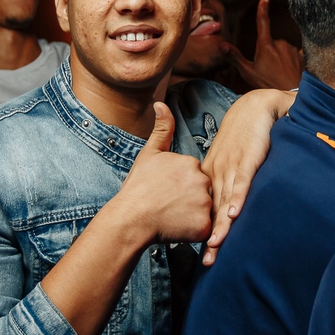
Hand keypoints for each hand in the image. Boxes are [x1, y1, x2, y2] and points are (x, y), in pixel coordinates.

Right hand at [113, 102, 212, 244]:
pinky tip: (176, 228)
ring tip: (171, 217)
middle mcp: (202, 180)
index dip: (180, 187)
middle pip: (202, 192)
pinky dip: (193, 231)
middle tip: (167, 206)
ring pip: (205, 211)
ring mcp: (204, 203)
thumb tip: (160, 103)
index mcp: (191, 163)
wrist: (130, 219)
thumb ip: (161, 129)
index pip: (194, 176)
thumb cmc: (137, 188)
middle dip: (189, 201)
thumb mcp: (148, 154)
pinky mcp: (204, 225)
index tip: (165, 192)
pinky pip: (204, 229)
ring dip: (192, 216)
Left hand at [201, 88, 294, 264]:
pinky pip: (241, 183)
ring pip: (224, 201)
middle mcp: (218, 173)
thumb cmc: (243, 137)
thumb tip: (228, 205)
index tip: (198, 252)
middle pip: (212, 211)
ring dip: (221, 224)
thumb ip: (228, 182)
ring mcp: (231, 167)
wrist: (255, 108)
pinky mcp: (246, 161)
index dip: (201, 230)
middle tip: (207, 261)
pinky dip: (237, 198)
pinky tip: (234, 214)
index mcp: (211, 174)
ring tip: (216, 246)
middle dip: (209, 236)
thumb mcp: (230, 160)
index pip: (204, 208)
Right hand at [221, 0, 303, 90]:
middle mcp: (280, 44)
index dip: (262, 9)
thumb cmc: (268, 85)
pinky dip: (291, 61)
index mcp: (265, 46)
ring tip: (279, 74)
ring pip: (283, 49)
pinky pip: (294, 55)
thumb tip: (221, 45)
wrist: (292, 95)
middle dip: (269, 52)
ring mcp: (292, 49)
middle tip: (268, 71)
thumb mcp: (248, 73)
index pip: (262, 22)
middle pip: (272, 42)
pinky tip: (290, 72)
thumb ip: (235, 57)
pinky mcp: (302, 56)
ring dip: (280, 58)